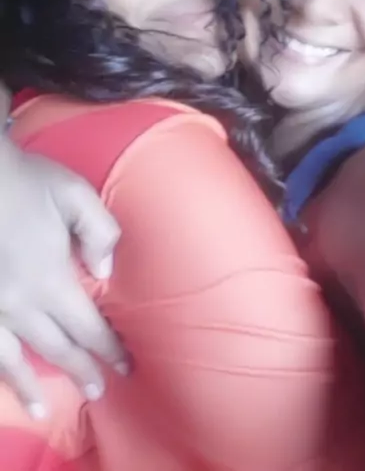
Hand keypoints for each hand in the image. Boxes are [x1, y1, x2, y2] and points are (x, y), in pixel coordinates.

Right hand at [0, 135, 127, 417]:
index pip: (89, 327)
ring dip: (34, 386)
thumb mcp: (75, 195)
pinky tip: (5, 381)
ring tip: (46, 409)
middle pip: (57, 348)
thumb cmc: (25, 180)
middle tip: (99, 392)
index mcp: (51, 279)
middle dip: (81, 371)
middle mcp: (20, 303)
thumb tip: (106, 272)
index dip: (109, 349)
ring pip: (14, 359)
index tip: (126, 366)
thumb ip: (99, 232)